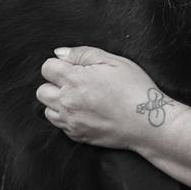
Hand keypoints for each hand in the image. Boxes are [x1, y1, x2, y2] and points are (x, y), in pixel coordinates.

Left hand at [36, 46, 177, 147]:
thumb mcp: (113, 61)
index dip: (60, 65)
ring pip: (48, 110)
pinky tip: (85, 113)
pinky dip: (67, 118)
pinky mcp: (78, 135)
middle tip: (75, 84)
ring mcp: (71, 121)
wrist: (149, 122)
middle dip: (54, 85)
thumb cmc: (135, 89)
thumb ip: (83, 54)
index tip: (74, 68)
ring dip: (58, 103)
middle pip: (42, 91)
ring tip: (79, 100)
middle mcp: (67, 101)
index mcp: (74, 79)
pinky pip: (60, 126)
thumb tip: (60, 53)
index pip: (47, 68)